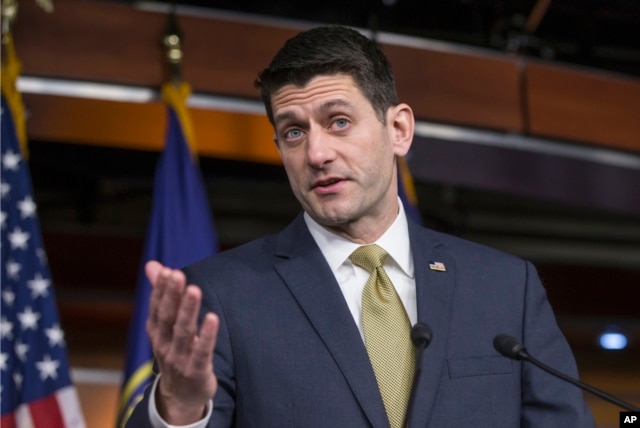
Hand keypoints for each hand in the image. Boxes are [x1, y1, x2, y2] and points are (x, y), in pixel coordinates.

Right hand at [145, 260, 218, 424]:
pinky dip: (207, 335)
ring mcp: (179, 359)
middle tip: (178, 274)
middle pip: (167, 317)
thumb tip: (153, 265)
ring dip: (188, 310)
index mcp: (156, 332)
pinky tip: (212, 318)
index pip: (157, 308)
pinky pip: (202, 351)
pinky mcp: (197, 370)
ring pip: (183, 332)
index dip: (161, 290)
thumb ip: (162, 294)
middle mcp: (164, 344)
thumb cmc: (175, 351)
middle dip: (172, 295)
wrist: (181, 396)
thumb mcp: (165, 325)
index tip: (168, 271)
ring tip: (194, 290)